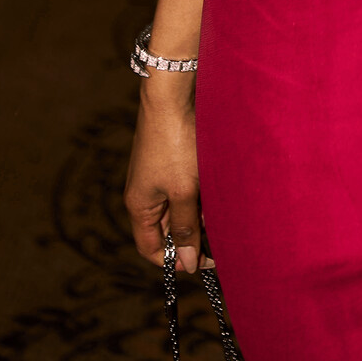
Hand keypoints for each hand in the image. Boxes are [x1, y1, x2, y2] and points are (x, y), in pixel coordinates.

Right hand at [124, 78, 214, 273]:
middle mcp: (144, 194)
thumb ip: (186, 227)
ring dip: (199, 212)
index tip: (202, 262)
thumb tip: (185, 264)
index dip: (174, 260)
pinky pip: (184, 188)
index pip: (151, 248)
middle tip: (220, 236)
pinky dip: (200, 193)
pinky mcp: (170, 161)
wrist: (173, 96)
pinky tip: (217, 188)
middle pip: (167, 229)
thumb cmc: (175, 144)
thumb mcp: (184, 191)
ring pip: (179, 208)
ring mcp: (156, 176)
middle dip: (192, 234)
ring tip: (222, 208)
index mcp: (139, 207)